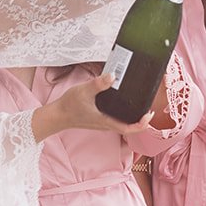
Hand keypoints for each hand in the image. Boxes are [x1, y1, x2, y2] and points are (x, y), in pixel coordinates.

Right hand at [35, 73, 156, 141]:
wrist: (56, 115)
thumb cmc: (69, 106)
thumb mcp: (84, 91)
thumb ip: (98, 84)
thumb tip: (113, 76)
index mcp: (106, 121)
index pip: (130, 129)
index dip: (142, 124)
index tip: (149, 115)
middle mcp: (107, 124)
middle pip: (129, 126)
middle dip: (141, 119)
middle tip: (149, 106)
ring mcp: (103, 122)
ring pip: (122, 122)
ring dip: (132, 115)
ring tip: (139, 102)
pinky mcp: (99, 118)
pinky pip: (115, 117)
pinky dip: (122, 112)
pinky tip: (122, 100)